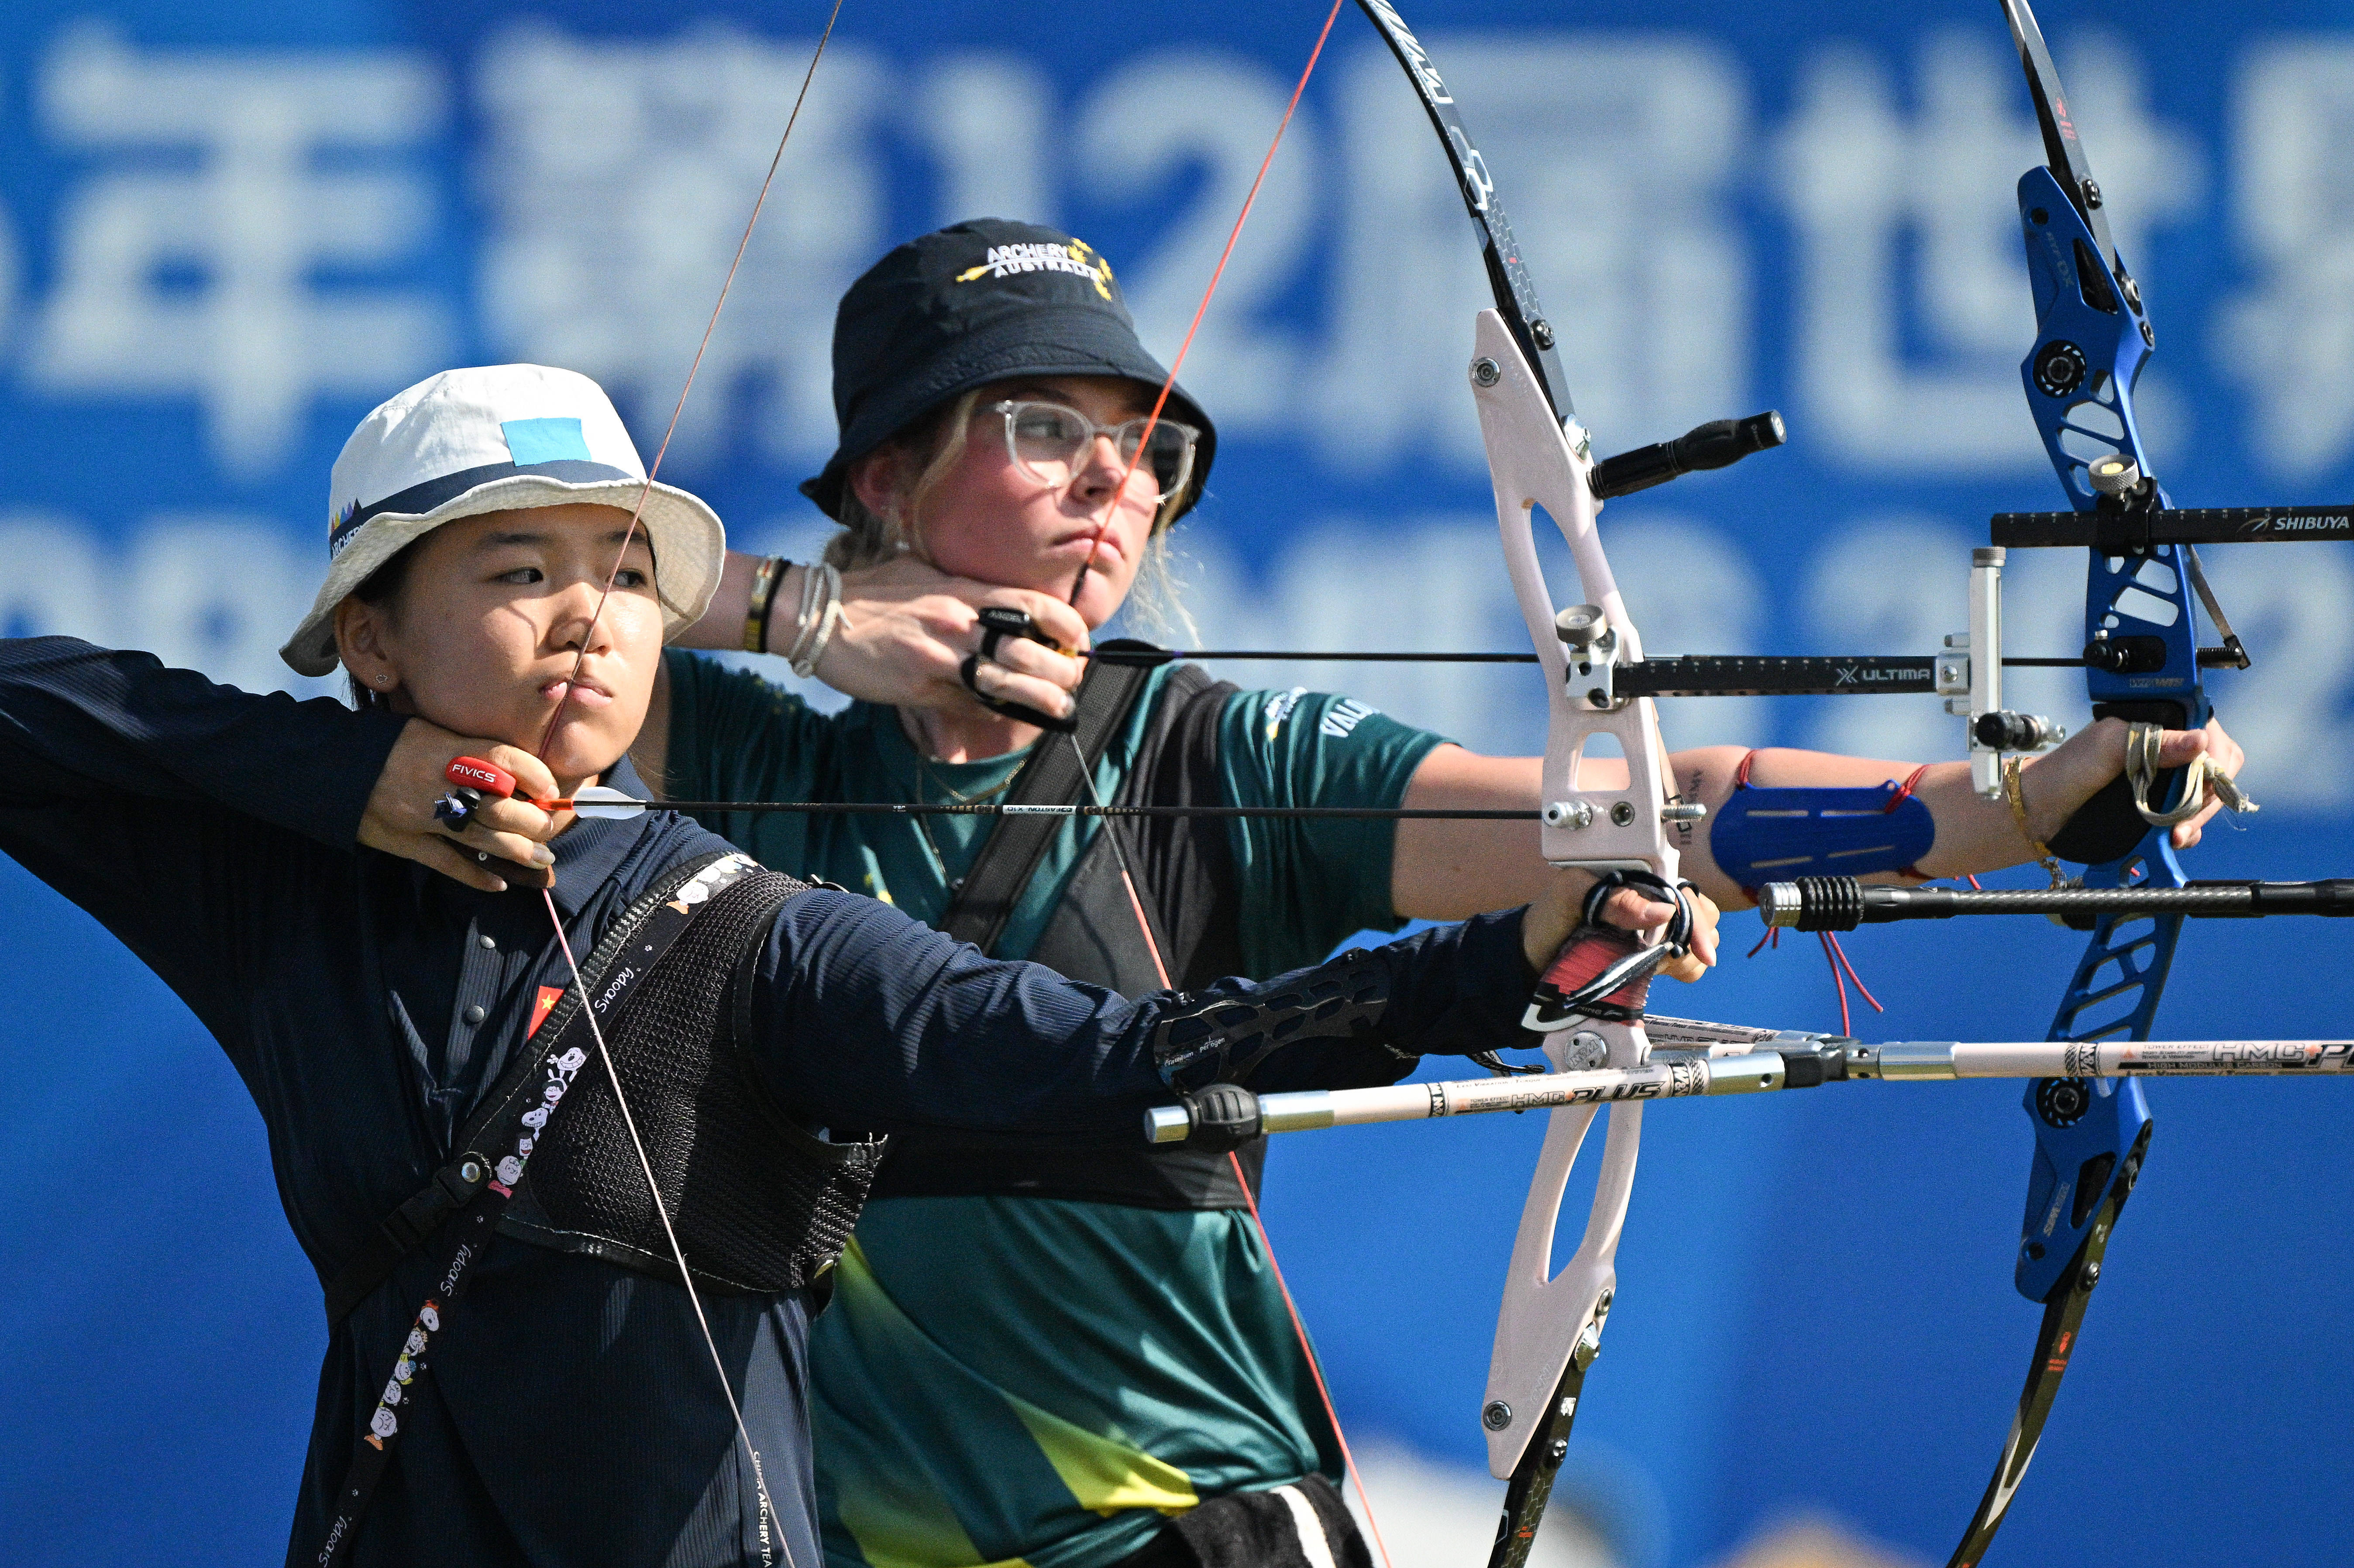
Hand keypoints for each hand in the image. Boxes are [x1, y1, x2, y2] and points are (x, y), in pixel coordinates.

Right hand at [360, 721, 561, 891]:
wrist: (327, 765)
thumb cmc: (385, 745)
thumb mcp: (428, 730)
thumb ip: (466, 746)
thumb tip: (513, 765)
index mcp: (446, 749)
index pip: (504, 760)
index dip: (536, 776)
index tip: (552, 789)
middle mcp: (438, 783)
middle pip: (500, 807)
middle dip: (533, 822)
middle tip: (550, 828)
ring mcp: (422, 816)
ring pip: (481, 839)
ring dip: (518, 852)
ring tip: (542, 858)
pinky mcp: (406, 842)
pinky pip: (447, 864)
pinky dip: (475, 876)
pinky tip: (498, 883)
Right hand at [819, 557, 1088, 720]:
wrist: (817, 614)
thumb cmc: (871, 592)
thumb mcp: (922, 573)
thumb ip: (961, 588)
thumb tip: (992, 601)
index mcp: (964, 590)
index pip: (1035, 605)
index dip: (1068, 626)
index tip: (1079, 641)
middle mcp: (959, 621)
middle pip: (1032, 651)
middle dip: (1064, 672)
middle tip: (1073, 681)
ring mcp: (940, 655)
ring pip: (1008, 685)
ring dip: (1042, 702)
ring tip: (1061, 710)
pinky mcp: (919, 686)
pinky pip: (968, 705)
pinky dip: (992, 712)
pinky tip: (1005, 714)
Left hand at [1520, 869, 1720, 980]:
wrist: (1533, 955)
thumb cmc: (1551, 915)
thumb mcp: (1572, 895)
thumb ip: (1612, 897)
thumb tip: (1664, 911)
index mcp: (1639, 876)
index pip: (1684, 892)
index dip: (1696, 920)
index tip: (1701, 951)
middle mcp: (1653, 899)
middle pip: (1701, 915)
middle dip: (1693, 940)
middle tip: (1662, 959)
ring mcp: (1655, 927)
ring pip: (1697, 941)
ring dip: (1684, 959)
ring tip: (1652, 966)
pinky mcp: (1653, 954)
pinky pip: (1685, 963)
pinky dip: (1680, 971)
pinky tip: (1656, 974)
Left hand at [2026, 715, 2245, 848]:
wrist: (2041, 810)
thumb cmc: (2066, 769)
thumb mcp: (2108, 746)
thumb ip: (2154, 742)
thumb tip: (2200, 740)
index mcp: (2158, 724)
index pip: (2210, 735)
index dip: (2213, 759)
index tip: (2203, 782)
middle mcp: (2167, 750)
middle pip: (2216, 768)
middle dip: (2206, 795)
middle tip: (2185, 817)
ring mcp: (2166, 780)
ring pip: (2206, 796)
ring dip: (2197, 818)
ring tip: (2175, 834)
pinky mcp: (2160, 807)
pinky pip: (2191, 819)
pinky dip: (2188, 831)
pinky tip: (2173, 838)